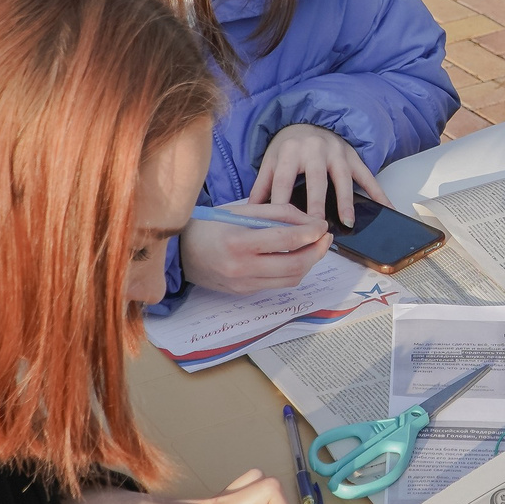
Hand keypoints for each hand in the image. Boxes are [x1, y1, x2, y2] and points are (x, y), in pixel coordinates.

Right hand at [182, 204, 329, 294]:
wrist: (178, 252)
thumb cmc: (209, 225)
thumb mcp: (240, 210)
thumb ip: (277, 213)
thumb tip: (311, 221)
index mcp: (237, 242)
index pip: (284, 240)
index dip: (310, 233)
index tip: (322, 225)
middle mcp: (241, 268)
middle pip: (294, 265)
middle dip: (317, 251)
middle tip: (325, 237)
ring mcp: (243, 284)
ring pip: (291, 279)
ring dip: (309, 263)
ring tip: (315, 246)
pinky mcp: (244, 292)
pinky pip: (278, 284)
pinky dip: (293, 270)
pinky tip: (296, 256)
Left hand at [250, 124, 384, 229]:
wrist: (309, 120)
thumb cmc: (289, 147)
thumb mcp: (271, 161)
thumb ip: (261, 186)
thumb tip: (250, 213)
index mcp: (290, 151)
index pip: (284, 181)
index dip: (282, 203)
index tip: (282, 226)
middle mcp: (314, 150)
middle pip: (316, 180)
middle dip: (316, 204)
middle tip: (316, 226)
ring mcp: (337, 153)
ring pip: (343, 179)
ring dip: (346, 201)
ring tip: (348, 222)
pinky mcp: (353, 157)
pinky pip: (368, 176)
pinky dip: (379, 192)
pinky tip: (387, 208)